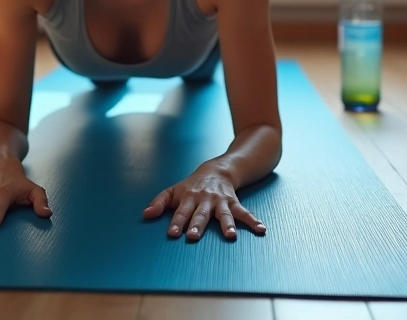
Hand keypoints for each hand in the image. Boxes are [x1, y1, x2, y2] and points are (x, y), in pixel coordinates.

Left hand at [142, 164, 265, 240]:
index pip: (181, 212)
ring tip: (231, 236)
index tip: (173, 233)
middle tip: (193, 236)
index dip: (177, 222)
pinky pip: (244, 212)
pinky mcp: (234, 202)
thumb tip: (145, 214)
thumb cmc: (192, 185)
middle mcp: (205, 200)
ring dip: (227, 225)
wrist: (218, 170)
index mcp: (188, 198)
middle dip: (197, 225)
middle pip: (201, 214)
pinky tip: (261, 230)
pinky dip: (253, 221)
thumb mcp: (173, 191)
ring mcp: (220, 201)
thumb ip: (159, 202)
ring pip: (224, 214)